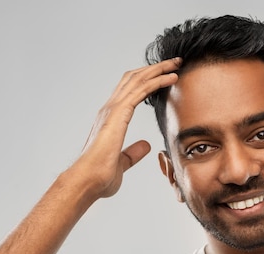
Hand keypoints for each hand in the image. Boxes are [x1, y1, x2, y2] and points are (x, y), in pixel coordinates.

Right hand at [68, 57, 180, 199]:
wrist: (88, 181)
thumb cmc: (100, 176)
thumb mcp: (122, 163)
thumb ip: (133, 153)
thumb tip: (145, 146)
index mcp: (111, 120)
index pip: (130, 92)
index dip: (147, 81)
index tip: (164, 76)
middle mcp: (110, 110)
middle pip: (134, 79)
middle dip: (154, 69)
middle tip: (173, 63)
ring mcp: (112, 110)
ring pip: (138, 79)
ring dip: (158, 69)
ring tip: (176, 63)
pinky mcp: (118, 114)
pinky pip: (141, 90)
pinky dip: (158, 81)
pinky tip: (171, 77)